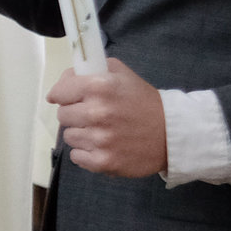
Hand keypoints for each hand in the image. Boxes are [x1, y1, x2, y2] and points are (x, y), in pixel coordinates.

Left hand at [48, 58, 167, 178]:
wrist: (172, 133)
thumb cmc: (143, 101)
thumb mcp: (121, 74)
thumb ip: (90, 69)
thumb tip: (63, 80)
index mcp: (99, 86)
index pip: (59, 92)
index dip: (63, 94)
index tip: (67, 98)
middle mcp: (97, 112)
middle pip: (62, 115)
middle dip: (74, 114)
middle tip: (93, 114)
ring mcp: (100, 139)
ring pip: (69, 136)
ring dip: (81, 134)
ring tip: (102, 130)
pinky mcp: (103, 161)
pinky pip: (76, 157)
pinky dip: (86, 153)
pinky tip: (103, 146)